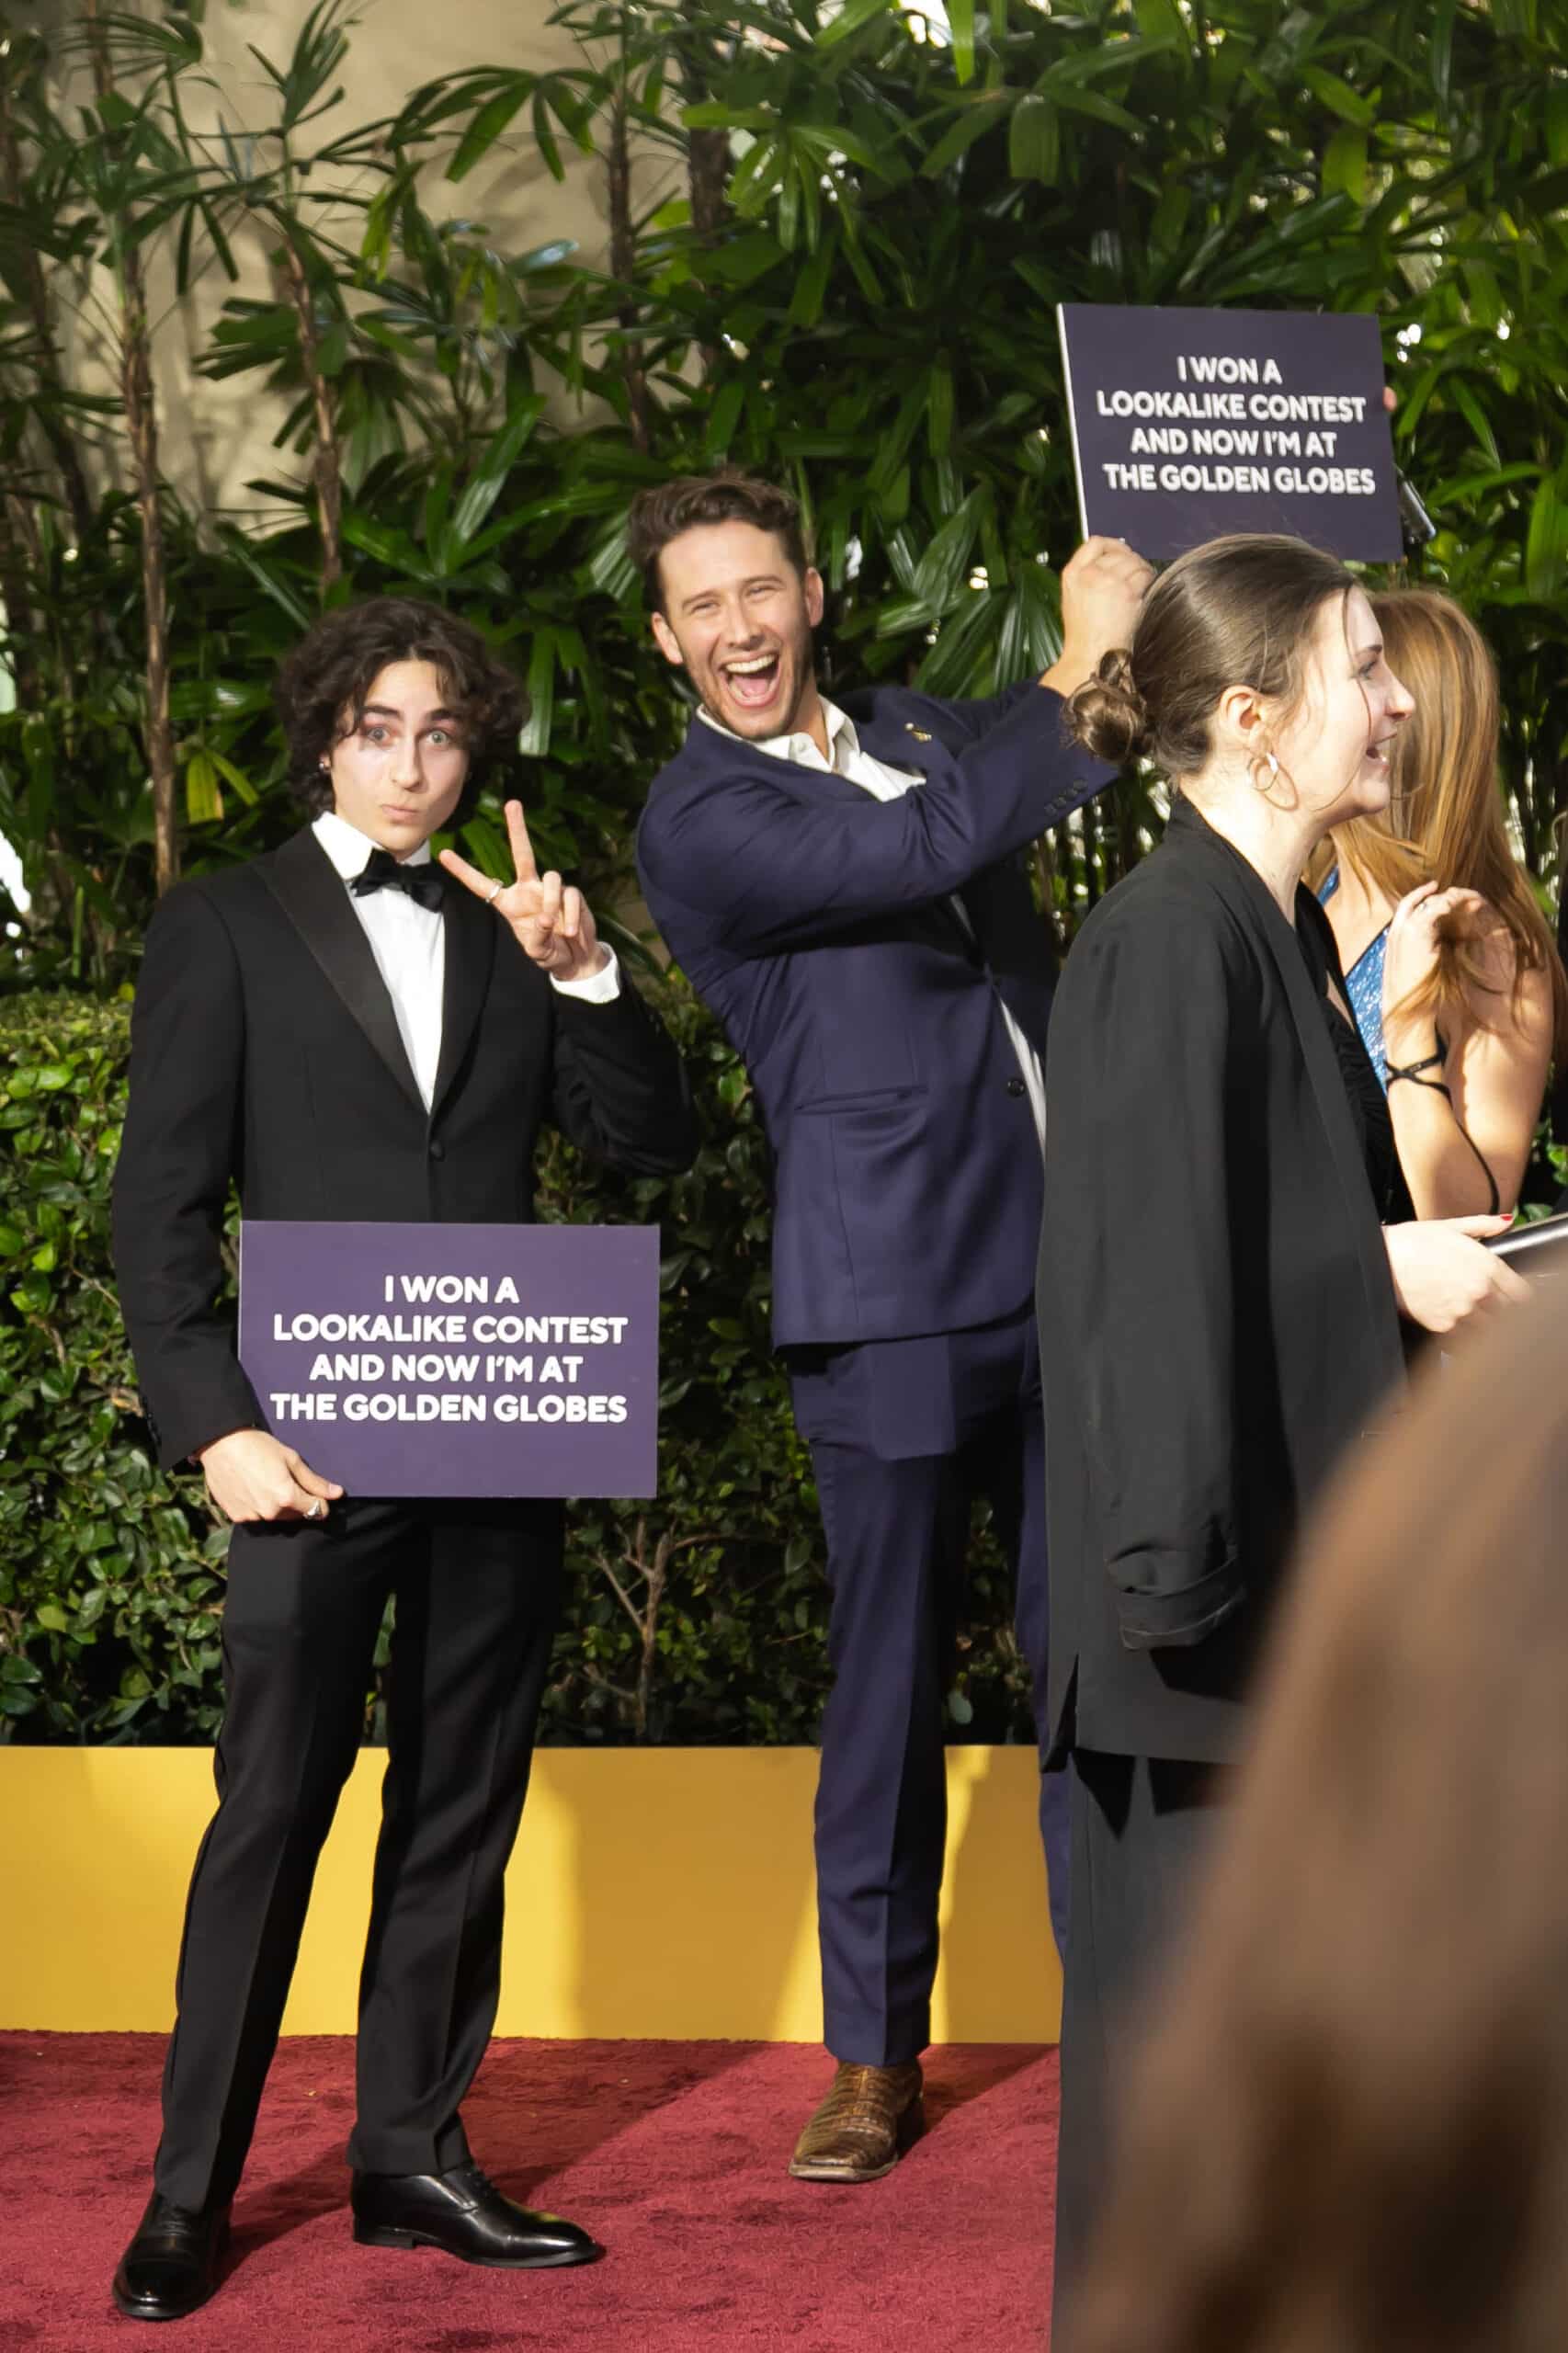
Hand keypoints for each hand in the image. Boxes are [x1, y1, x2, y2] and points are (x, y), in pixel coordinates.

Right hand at [198, 1428, 343, 1523]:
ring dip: (278, 1506)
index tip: (315, 1491)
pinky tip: (253, 1487)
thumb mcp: (291, 1459)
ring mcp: (251, 1516)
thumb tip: (337, 1493)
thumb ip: (314, 1481)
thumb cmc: (257, 1445)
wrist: (220, 1444)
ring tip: (267, 1481)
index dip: (320, 1500)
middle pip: (296, 1515)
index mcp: (287, 1498)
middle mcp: (270, 1512)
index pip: (317, 1511)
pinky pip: (256, 1516)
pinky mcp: (236, 1516)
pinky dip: (259, 1506)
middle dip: (299, 1502)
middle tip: (288, 1480)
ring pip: (275, 1517)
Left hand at [440, 801, 609, 983]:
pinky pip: (570, 895)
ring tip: (554, 927)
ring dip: (551, 902)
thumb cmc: (549, 951)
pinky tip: (569, 931)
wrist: (575, 959)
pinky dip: (570, 914)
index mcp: (510, 903)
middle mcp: (529, 889)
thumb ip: (537, 937)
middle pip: (522, 853)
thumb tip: (546, 917)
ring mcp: (550, 890)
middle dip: (518, 828)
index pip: (482, 884)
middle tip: (512, 803)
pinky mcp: (572, 895)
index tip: (444, 854)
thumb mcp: (536, 951)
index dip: (463, 870)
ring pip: (550, 878)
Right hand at [1041, 537, 1155, 698]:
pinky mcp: (1126, 591)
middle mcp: (1088, 573)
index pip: (1094, 543)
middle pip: (1118, 552)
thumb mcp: (1074, 599)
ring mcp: (1108, 581)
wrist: (1091, 656)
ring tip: (1141, 583)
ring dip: (1141, 570)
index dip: (1112, 545)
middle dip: (1131, 560)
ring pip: (1133, 562)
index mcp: (1072, 574)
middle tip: (1137, 572)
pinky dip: (1148, 580)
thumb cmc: (1084, 636)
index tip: (1122, 552)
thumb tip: (1112, 562)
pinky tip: (1145, 591)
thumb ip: (1087, 577)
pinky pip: (1144, 575)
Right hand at [1382, 881, 1488, 1047]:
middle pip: (1419, 900)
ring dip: (1455, 899)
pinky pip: (1436, 908)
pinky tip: (1466, 906)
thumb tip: (1440, 943)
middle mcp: (1397, 931)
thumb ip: (1423, 951)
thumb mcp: (1417, 969)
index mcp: (1394, 939)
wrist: (1405, 1008)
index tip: (1444, 893)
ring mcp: (1405, 930)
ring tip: (1474, 901)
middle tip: (1468, 897)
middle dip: (1445, 895)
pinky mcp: (1417, 932)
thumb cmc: (1412, 995)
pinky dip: (1451, 904)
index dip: (1425, 896)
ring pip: (1430, 902)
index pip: (1408, 907)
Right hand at [1383, 1215, 1528, 1334]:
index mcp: (1486, 1265)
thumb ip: (1484, 1225)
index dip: (1516, 1294)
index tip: (1508, 1295)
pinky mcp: (1443, 1326)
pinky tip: (1447, 1316)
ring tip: (1462, 1310)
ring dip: (1480, 1322)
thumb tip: (1505, 1222)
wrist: (1378, 1260)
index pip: (1520, 1292)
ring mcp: (1462, 1311)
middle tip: (1481, 1301)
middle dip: (1499, 1308)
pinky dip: (1459, 1332)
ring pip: (1488, 1328)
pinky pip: (1462, 1337)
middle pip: (1507, 1312)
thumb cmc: (1411, 1241)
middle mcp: (1479, 1290)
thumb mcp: (1450, 1226)